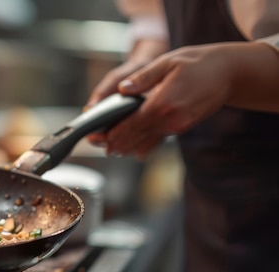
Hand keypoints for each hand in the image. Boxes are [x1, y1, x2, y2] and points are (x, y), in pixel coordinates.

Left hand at [92, 42, 257, 158]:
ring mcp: (179, 125)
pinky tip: (136, 151)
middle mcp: (171, 118)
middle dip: (119, 142)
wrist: (228, 73)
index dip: (116, 132)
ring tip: (114, 151)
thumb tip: (122, 89)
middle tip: (102, 147)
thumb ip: (143, 78)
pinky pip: (160, 137)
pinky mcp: (184, 126)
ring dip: (130, 145)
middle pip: (138, 134)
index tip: (101, 137)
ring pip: (149, 138)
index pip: (133, 122)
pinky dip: (146, 144)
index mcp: (164, 102)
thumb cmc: (196, 63)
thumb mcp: (167, 62)